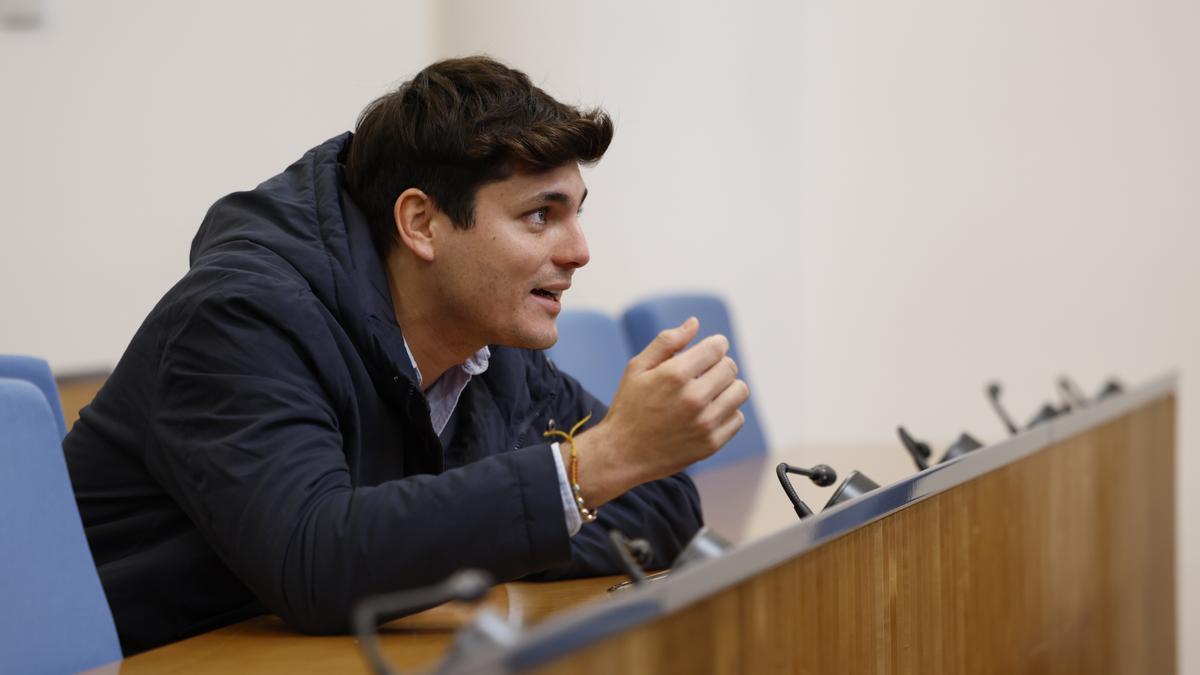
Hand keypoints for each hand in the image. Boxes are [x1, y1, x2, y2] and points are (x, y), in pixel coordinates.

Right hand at [570, 317, 749, 506]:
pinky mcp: (711, 444)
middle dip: (719, 365)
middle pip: (730, 367)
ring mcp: (704, 423)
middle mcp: (693, 398)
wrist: (622, 453)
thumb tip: (695, 323)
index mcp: (675, 375)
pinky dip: (726, 413)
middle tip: (703, 374)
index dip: (715, 344)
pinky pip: (737, 418)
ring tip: (709, 393)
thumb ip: (667, 341)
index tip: (709, 350)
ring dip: (727, 388)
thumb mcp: (638, 368)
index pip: (718, 347)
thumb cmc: (629, 406)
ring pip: (740, 391)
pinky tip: (707, 414)